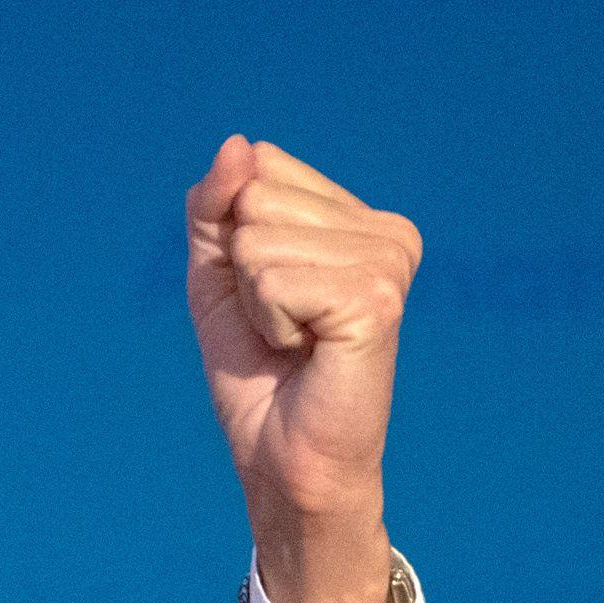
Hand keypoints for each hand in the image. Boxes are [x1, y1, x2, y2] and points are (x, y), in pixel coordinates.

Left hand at [184, 135, 422, 602]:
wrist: (282, 457)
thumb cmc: (257, 371)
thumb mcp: (217, 273)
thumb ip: (215, 204)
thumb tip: (240, 145)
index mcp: (360, 218)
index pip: (260, 165)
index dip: (234, 236)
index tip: (268, 296)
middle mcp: (387, 232)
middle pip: (256, 196)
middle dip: (243, 270)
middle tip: (281, 327)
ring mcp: (388, 263)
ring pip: (258, 237)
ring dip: (256, 301)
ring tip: (295, 341)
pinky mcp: (377, 299)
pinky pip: (272, 277)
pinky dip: (268, 321)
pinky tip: (306, 351)